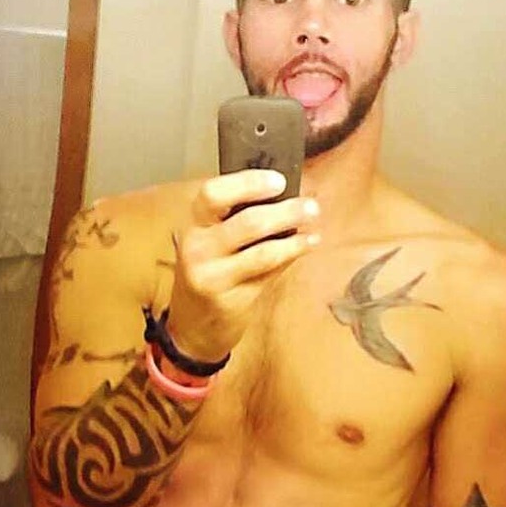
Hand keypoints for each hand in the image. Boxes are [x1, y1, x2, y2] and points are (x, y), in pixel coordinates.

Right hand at [168, 170, 319, 362]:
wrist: (192, 326)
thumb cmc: (208, 273)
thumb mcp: (211, 242)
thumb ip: (239, 218)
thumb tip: (287, 195)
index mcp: (193, 224)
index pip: (213, 193)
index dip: (247, 183)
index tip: (279, 180)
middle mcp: (198, 248)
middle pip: (246, 222)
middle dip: (284, 212)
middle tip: (309, 205)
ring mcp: (213, 277)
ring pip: (262, 251)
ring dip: (294, 237)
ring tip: (313, 225)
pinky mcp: (231, 300)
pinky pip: (268, 273)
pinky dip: (291, 255)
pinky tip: (306, 246)